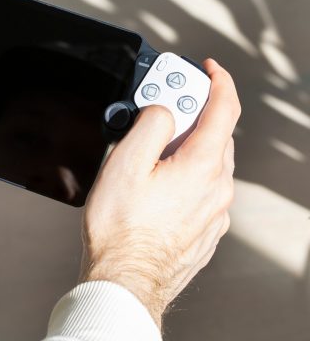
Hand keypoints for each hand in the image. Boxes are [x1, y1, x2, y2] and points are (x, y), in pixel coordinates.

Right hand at [79, 59, 239, 326]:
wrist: (125, 278)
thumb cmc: (121, 229)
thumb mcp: (124, 163)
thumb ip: (149, 124)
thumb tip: (162, 110)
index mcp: (203, 165)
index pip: (225, 108)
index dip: (217, 81)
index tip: (208, 69)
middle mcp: (217, 188)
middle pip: (216, 134)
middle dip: (192, 115)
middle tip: (160, 109)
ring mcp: (214, 212)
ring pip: (210, 163)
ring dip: (187, 146)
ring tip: (150, 149)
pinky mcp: (206, 230)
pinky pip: (203, 189)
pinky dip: (187, 174)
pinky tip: (158, 182)